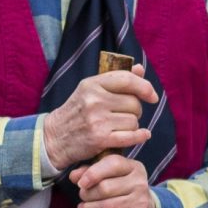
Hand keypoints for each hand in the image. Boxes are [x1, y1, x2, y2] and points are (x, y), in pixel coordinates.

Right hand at [43, 72, 157, 171]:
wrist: (55, 137)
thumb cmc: (77, 112)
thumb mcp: (91, 90)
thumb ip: (116, 79)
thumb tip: (139, 69)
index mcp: (92, 84)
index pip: (127, 79)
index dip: (145, 87)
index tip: (152, 96)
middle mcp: (94, 100)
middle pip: (134, 103)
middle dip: (135, 110)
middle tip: (123, 115)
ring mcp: (97, 120)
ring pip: (133, 121)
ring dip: (132, 126)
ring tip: (119, 126)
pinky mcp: (100, 139)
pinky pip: (131, 136)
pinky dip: (140, 136)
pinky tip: (143, 135)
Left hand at [73, 152, 158, 207]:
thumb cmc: (120, 190)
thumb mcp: (108, 176)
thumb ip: (90, 171)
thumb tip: (74, 176)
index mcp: (133, 167)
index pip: (113, 164)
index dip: (93, 173)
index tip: (80, 183)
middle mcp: (140, 183)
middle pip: (105, 188)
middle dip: (88, 194)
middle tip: (82, 197)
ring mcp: (141, 202)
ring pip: (107, 207)